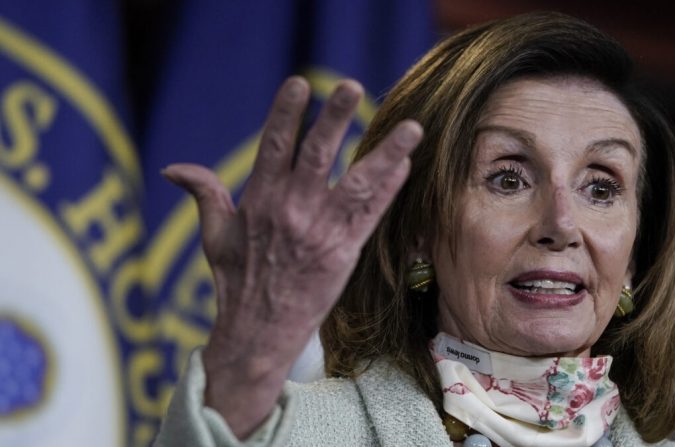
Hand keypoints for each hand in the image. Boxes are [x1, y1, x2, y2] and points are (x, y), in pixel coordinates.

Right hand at [162, 76, 421, 436]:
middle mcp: (291, 211)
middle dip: (334, 119)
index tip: (300, 83)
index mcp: (259, 201)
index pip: (274, 146)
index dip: (286, 113)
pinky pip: (370, 215)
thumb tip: (173, 169)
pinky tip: (405, 164)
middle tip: (351, 87)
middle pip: (316, 155)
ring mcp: (320, 232)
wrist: (259, 333)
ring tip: (411, 128)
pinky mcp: (344, 253)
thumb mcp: (214, 236)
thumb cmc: (236, 283)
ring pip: (356, 183)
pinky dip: (389, 190)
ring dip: (384, 154)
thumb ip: (203, 195)